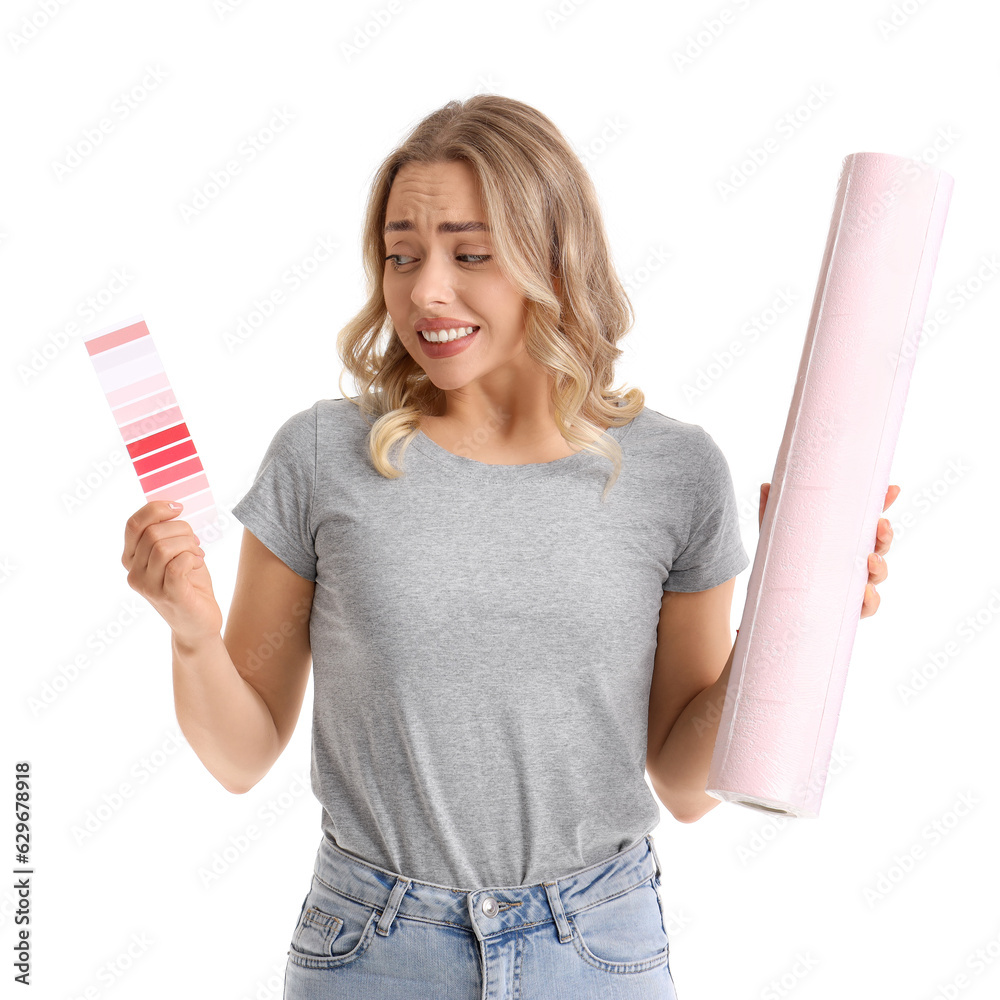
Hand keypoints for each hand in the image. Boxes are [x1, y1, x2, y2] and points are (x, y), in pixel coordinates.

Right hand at [121, 500, 223, 643]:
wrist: (198, 624)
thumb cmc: (189, 585)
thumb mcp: (175, 554)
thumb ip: (168, 534)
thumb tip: (173, 506)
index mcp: (132, 559)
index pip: (134, 524)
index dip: (156, 509)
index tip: (178, 507)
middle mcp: (134, 573)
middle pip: (152, 533)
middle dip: (181, 529)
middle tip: (194, 542)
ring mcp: (148, 586)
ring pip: (163, 546)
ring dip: (188, 543)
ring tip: (197, 553)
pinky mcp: (168, 595)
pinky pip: (177, 563)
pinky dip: (191, 557)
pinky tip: (198, 562)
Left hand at [758, 482, 900, 619]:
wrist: (775, 602)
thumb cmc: (784, 563)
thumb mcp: (778, 535)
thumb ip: (772, 512)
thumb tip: (766, 486)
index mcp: (842, 539)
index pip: (867, 520)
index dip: (883, 504)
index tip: (893, 489)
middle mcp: (853, 560)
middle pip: (880, 546)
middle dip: (886, 534)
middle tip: (881, 524)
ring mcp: (853, 584)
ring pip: (879, 574)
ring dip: (881, 565)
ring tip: (871, 559)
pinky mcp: (847, 607)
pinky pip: (867, 607)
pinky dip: (872, 600)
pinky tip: (867, 592)